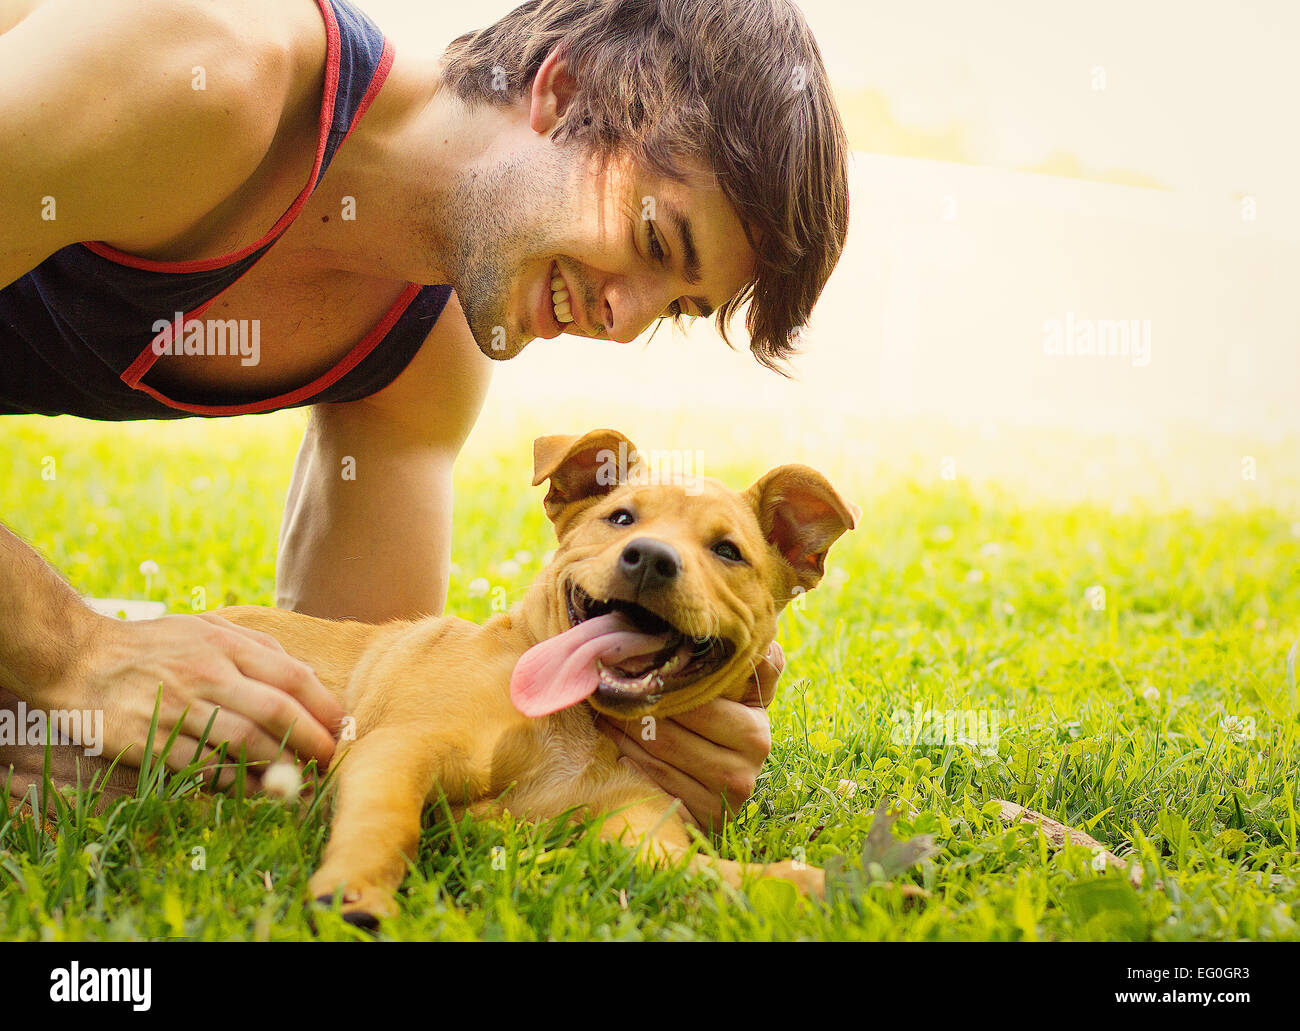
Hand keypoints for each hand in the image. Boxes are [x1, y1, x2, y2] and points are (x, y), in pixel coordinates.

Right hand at [38, 611, 342, 787]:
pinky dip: (234, 781)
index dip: (323, 707)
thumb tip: (309, 678)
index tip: (341, 728)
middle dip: (312, 742)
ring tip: (298, 779)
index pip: (291, 677)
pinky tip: (252, 787)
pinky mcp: (151, 742)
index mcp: (224, 644)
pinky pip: (204, 769)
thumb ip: (258, 648)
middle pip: (276, 713)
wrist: (76, 658)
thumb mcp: (207, 628)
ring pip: (244, 744)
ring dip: (279, 766)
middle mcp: (205, 673)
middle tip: (329, 762)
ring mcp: (177, 709)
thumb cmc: (153, 646)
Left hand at [596, 641, 782, 832]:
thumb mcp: (749, 699)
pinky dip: (629, 761)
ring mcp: (720, 800)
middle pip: (669, 734)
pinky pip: (652, 782)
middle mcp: (742, 773)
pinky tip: (618, 746)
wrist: (727, 788)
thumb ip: (758, 669)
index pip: (696, 705)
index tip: (632, 667)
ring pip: (656, 757)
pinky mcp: (697, 819)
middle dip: (635, 711)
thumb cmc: (732, 728)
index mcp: (754, 733)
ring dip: (624, 734)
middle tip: (608, 691)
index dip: (660, 687)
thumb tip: (768, 642)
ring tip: (607, 713)